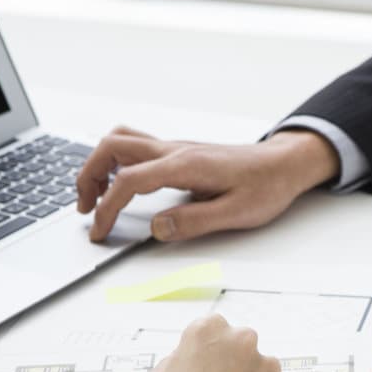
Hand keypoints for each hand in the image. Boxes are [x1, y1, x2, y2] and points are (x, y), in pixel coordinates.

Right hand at [76, 127, 340, 241]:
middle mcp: (176, 150)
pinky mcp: (180, 153)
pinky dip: (116, 164)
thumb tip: (158, 229)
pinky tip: (121, 186)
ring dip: (99, 165)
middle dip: (87, 176)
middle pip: (112, 146)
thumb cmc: (267, 186)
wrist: (285, 164)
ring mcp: (176, 148)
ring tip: (96, 197)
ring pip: (121, 141)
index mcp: (186, 165)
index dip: (107, 208)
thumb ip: (196, 222)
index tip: (99, 231)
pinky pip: (136, 148)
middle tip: (85, 209)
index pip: (129, 181)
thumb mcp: (238, 213)